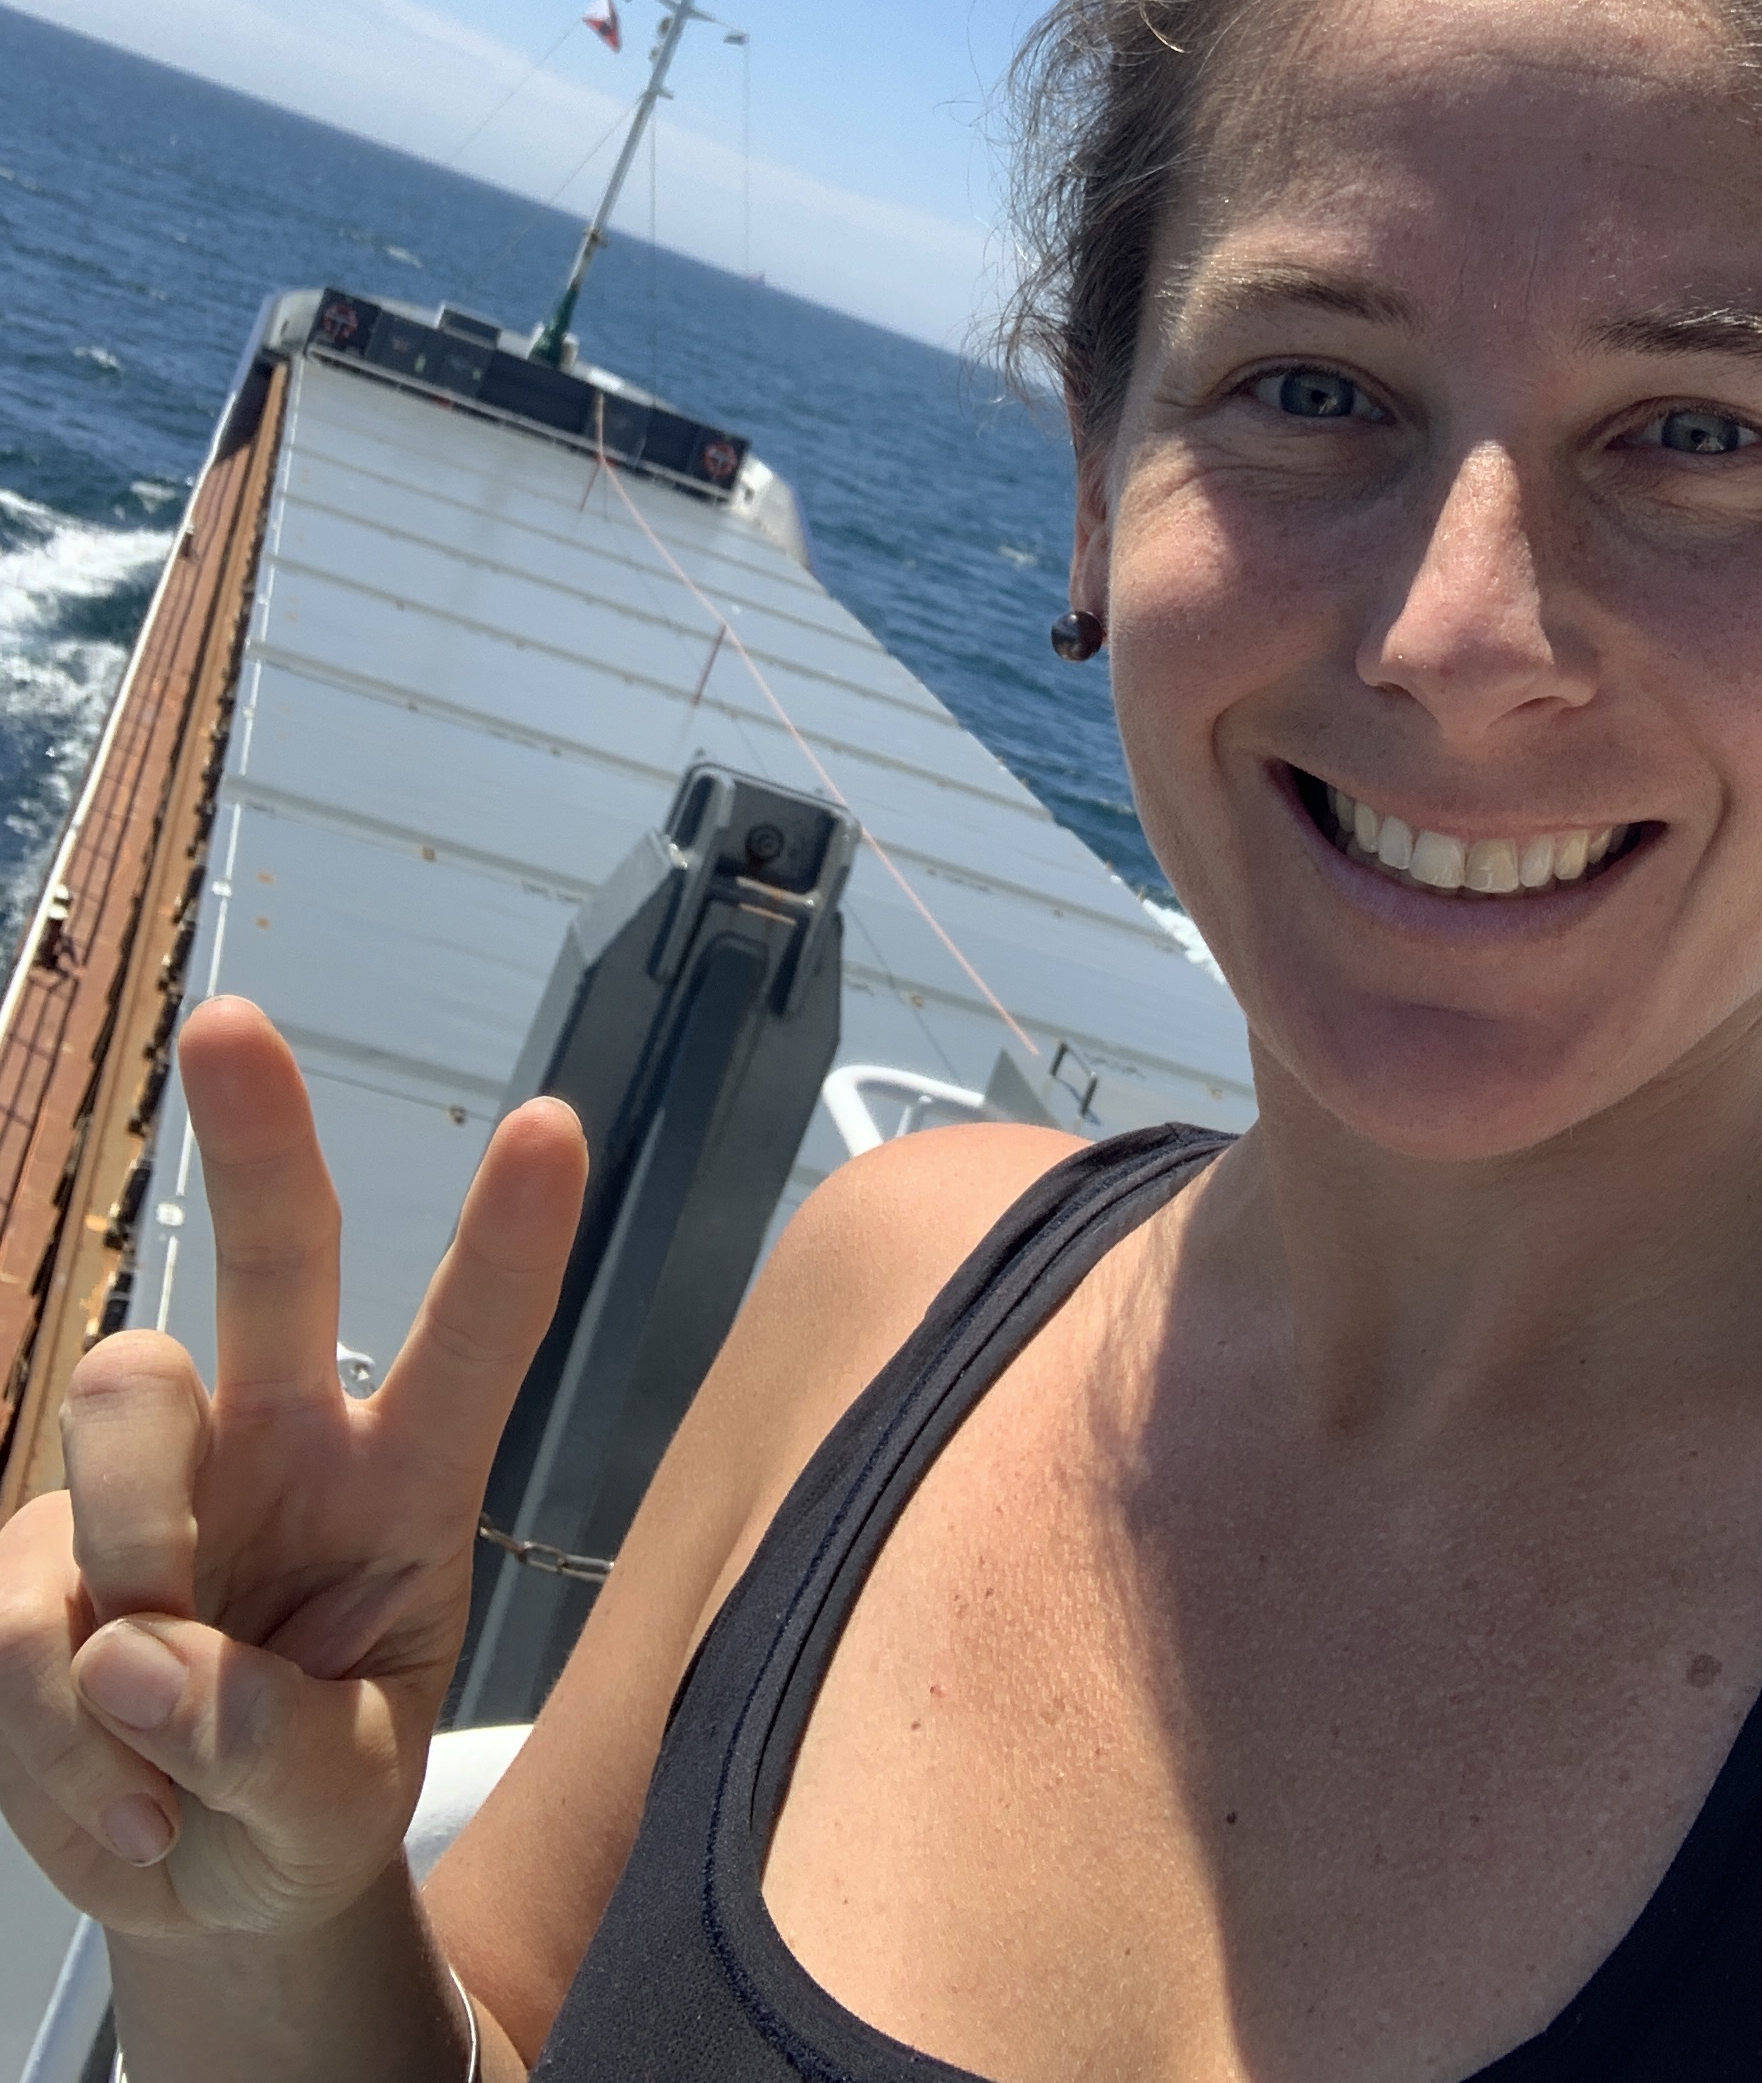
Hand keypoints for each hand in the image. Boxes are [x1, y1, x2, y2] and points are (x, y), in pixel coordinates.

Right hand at [0, 995, 585, 1941]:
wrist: (199, 1892)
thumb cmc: (302, 1809)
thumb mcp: (334, 1812)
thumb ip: (269, 1748)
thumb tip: (143, 1659)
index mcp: (404, 1481)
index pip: (471, 1344)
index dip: (509, 1239)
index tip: (551, 1123)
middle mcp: (281, 1441)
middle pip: (275, 1261)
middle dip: (258, 1136)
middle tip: (232, 1027)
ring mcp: (151, 1484)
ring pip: (123, 1417)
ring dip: (136, 1573)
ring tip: (164, 1752)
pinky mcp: (35, 1557)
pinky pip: (22, 1610)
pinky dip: (54, 1740)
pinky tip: (112, 1808)